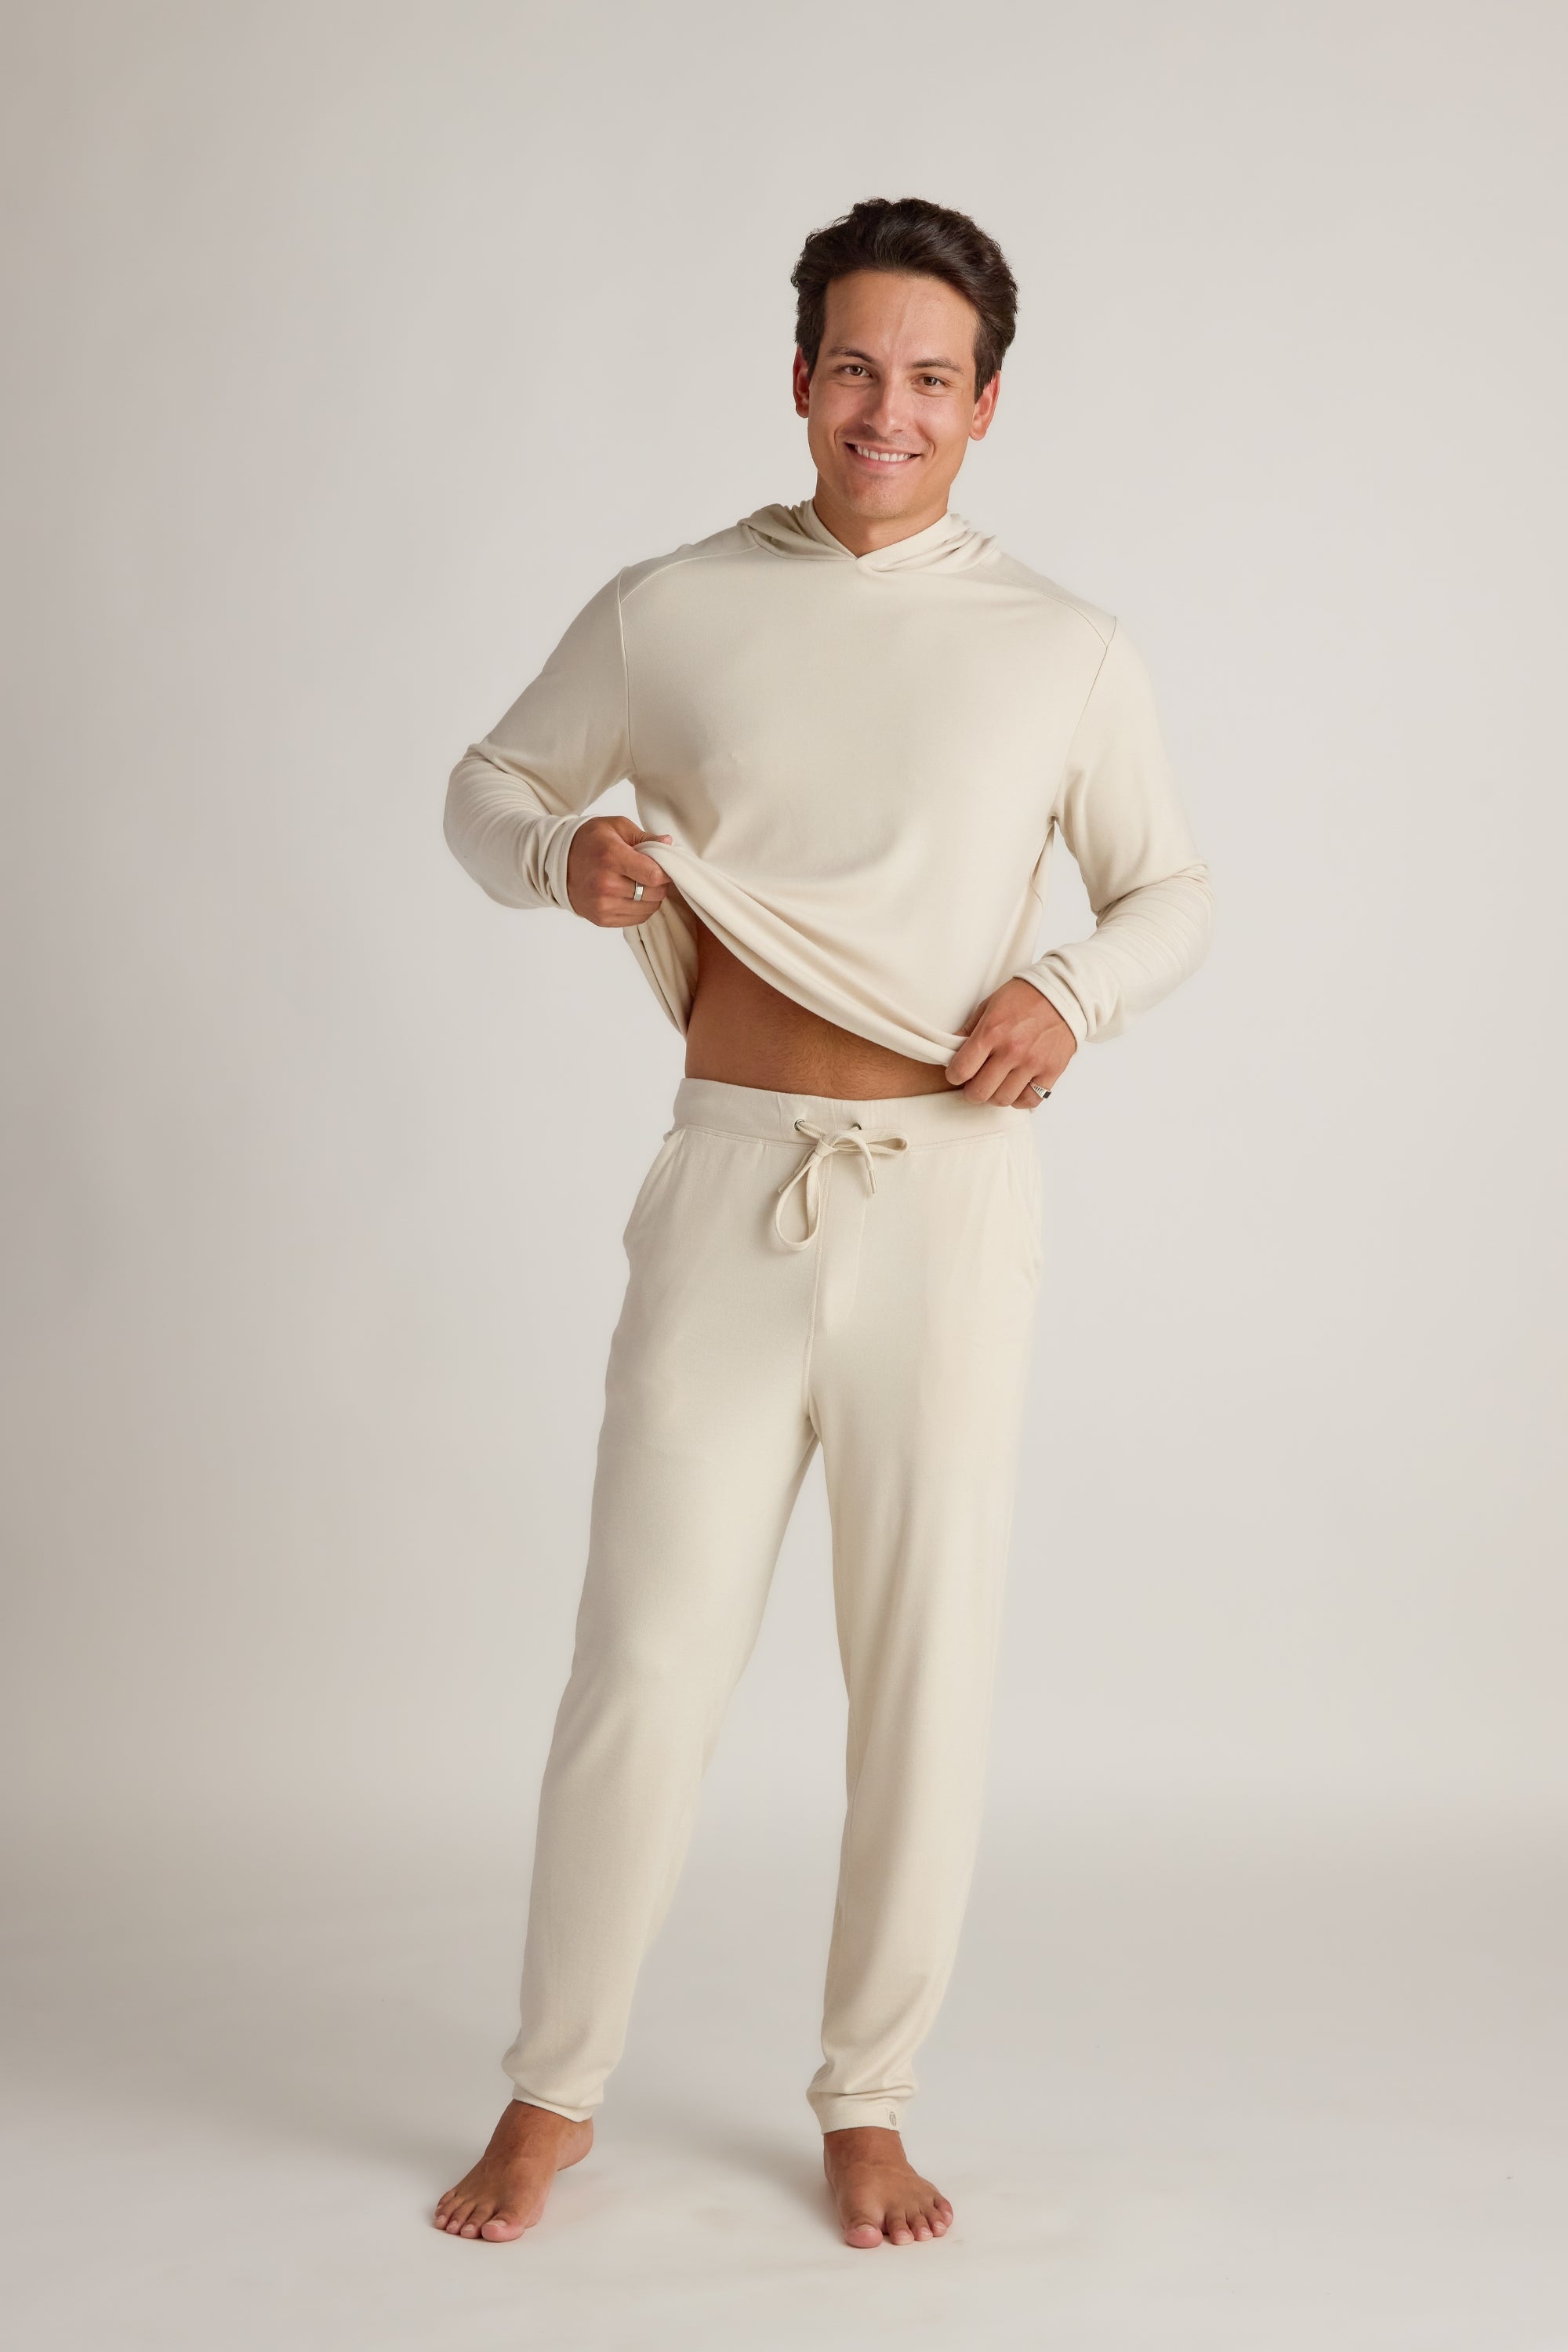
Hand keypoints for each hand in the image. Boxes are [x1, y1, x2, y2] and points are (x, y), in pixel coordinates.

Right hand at [565, 817, 674, 925]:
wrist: (556, 862)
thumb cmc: (589, 841)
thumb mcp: (616, 827)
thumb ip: (645, 837)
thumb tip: (669, 844)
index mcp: (611, 857)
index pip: (654, 875)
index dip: (665, 871)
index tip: (663, 866)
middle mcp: (606, 884)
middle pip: (654, 893)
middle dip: (660, 883)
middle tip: (651, 873)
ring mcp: (603, 905)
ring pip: (649, 908)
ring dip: (651, 897)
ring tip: (640, 883)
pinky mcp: (602, 919)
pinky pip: (637, 919)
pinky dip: (641, 908)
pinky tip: (632, 895)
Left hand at [944, 977, 1076, 1107]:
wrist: (1064, 994)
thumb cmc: (1025, 996)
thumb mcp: (989, 1005)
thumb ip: (968, 1030)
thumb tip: (950, 1049)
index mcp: (992, 1031)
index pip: (961, 1070)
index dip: (954, 1075)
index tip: (957, 1073)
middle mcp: (1012, 1050)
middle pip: (980, 1092)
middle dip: (971, 1091)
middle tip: (974, 1083)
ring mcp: (1033, 1063)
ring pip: (1003, 1099)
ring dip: (995, 1096)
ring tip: (996, 1084)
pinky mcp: (1052, 1071)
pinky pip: (1030, 1100)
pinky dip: (1019, 1100)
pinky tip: (1016, 1088)